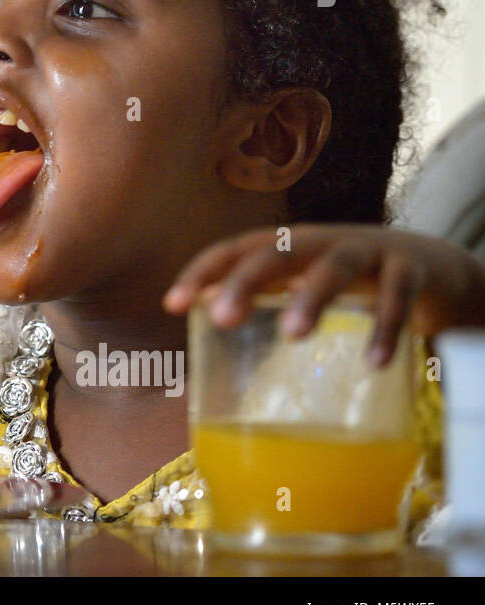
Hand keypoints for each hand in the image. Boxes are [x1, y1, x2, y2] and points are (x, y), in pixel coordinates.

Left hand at [162, 224, 484, 365]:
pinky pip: (397, 296)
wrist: (432, 265)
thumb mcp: (300, 281)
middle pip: (278, 252)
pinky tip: (373, 362)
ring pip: (336, 266)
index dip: (203, 271)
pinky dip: (386, 327)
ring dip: (312, 296)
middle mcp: (321, 242)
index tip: (172, 303)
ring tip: (293, 334)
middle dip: (246, 281)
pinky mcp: (411, 270)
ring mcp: (368, 252)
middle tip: (222, 317)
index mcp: (288, 246)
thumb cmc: (349, 279)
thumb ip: (260, 296)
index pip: (236, 249)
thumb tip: (204, 321)